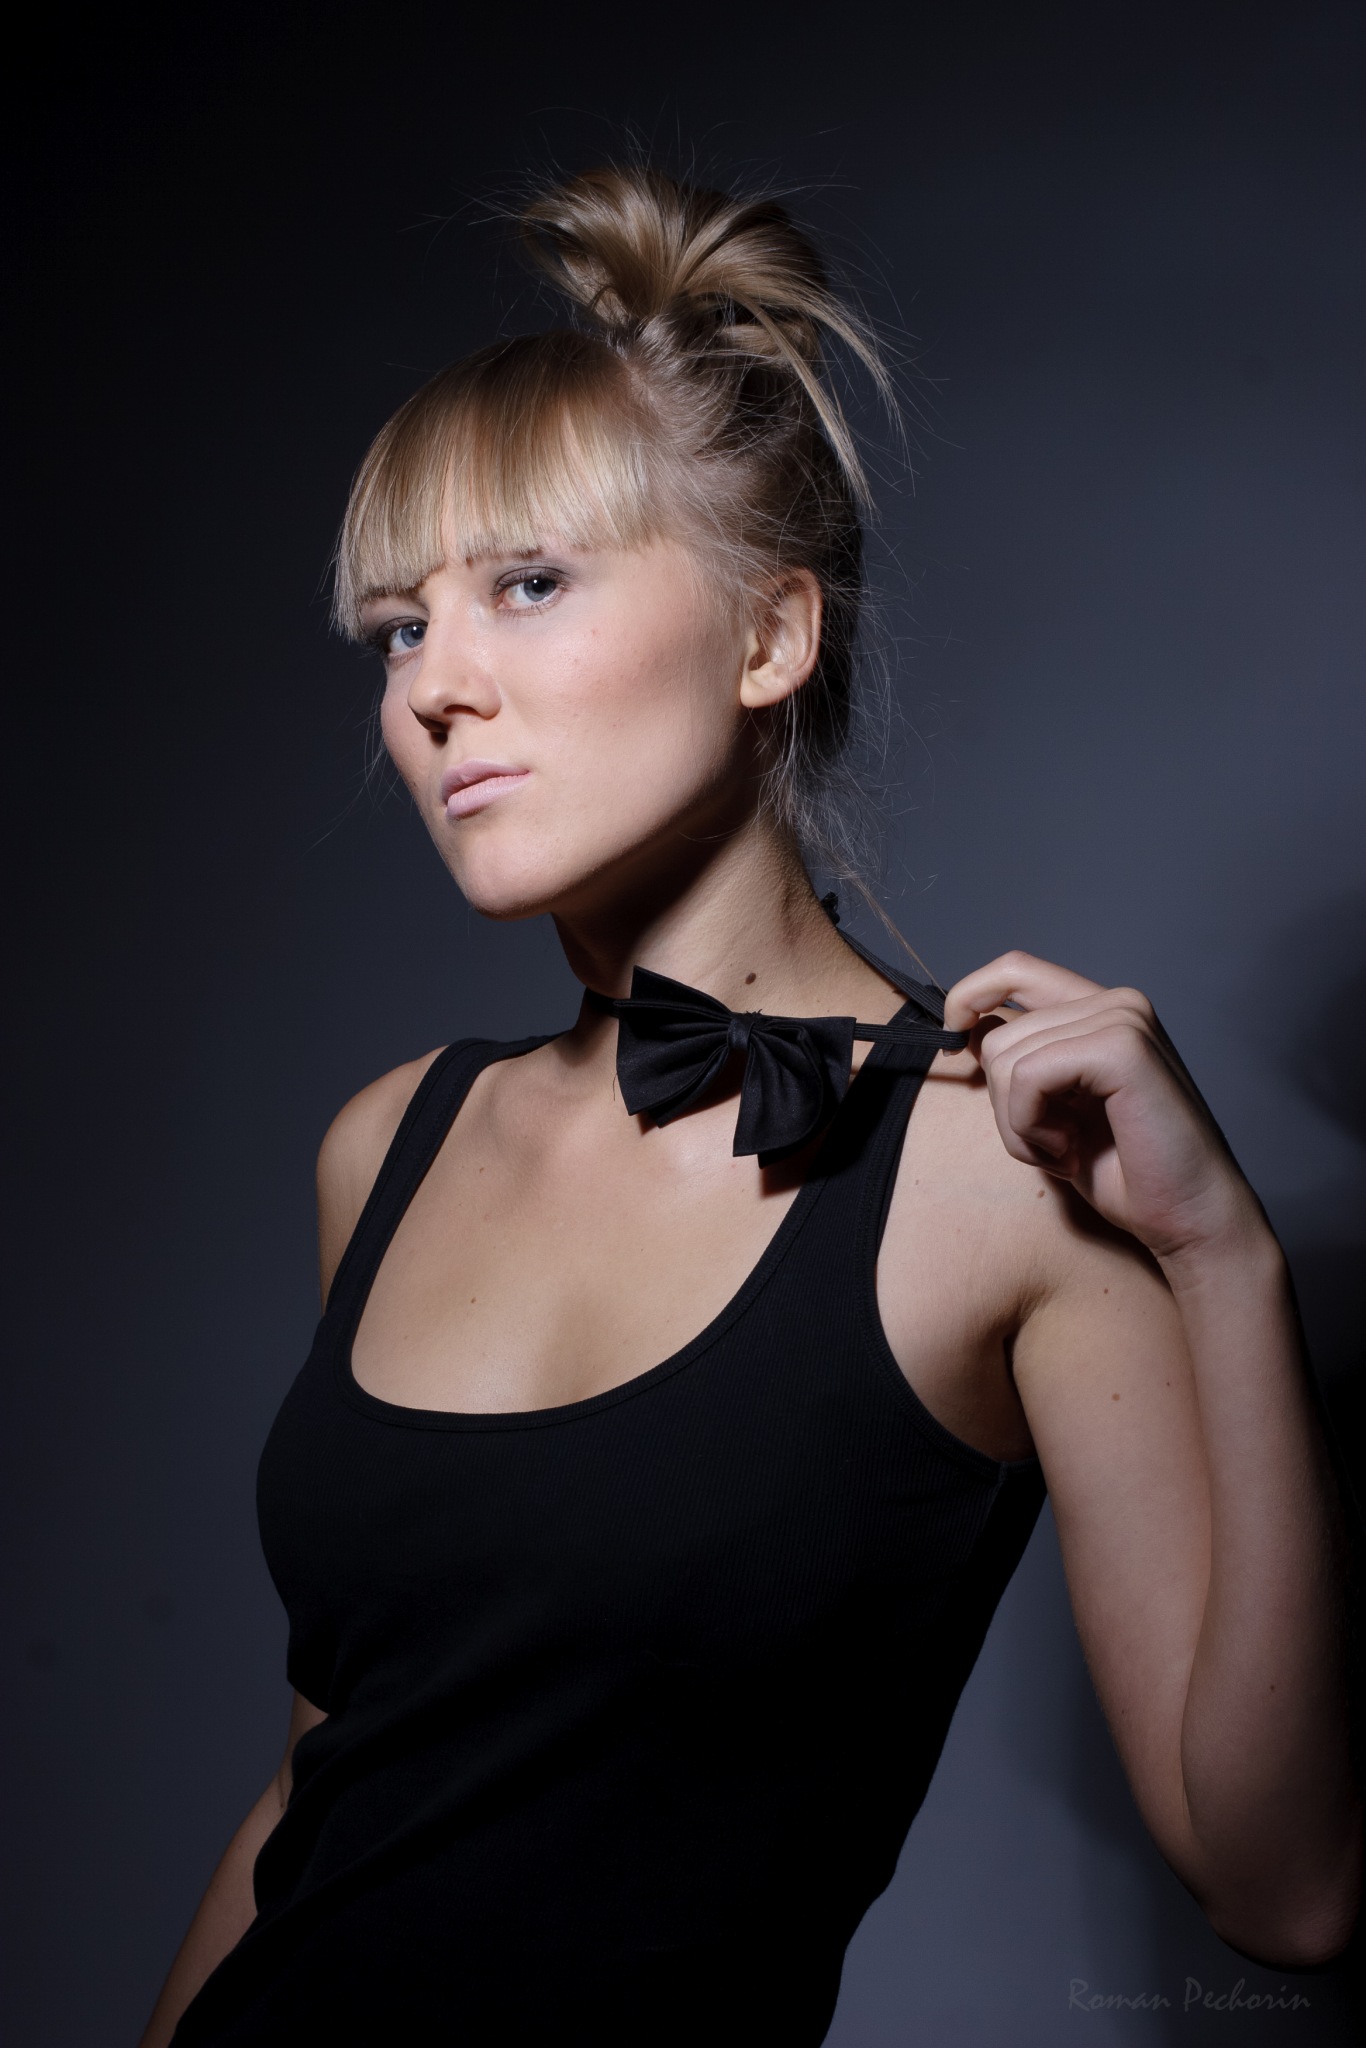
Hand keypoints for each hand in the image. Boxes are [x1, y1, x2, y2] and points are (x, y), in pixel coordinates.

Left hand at [943, 951, 1262, 1268]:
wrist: (1188, 1219)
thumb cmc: (1126, 1172)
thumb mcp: (1053, 1110)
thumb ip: (1023, 1061)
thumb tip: (971, 1027)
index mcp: (1101, 1011)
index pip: (1016, 969)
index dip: (969, 995)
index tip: (955, 1042)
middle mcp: (1116, 1002)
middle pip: (999, 1032)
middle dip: (1004, 1104)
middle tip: (1054, 1144)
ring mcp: (1123, 1018)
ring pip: (1006, 1056)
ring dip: (1019, 1124)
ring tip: (1067, 1150)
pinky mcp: (1123, 1047)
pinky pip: (1028, 1076)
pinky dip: (1031, 1126)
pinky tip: (1070, 1152)